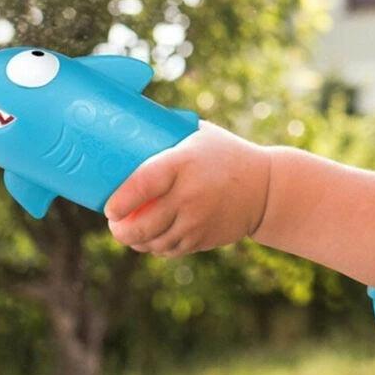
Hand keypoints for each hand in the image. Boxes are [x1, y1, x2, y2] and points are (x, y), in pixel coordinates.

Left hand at [104, 120, 270, 257]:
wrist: (265, 188)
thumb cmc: (224, 154)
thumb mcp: (199, 135)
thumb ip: (167, 133)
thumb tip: (129, 123)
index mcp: (183, 165)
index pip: (142, 185)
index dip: (120, 201)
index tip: (108, 207)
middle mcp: (189, 196)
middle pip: (142, 225)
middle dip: (120, 229)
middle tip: (115, 222)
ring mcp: (196, 222)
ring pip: (153, 243)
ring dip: (135, 241)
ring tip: (129, 231)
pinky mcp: (203, 239)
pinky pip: (170, 250)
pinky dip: (156, 247)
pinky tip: (151, 238)